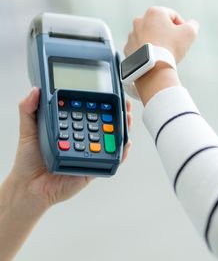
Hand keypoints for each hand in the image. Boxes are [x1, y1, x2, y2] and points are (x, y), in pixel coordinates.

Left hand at [10, 87, 132, 208]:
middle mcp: (82, 141)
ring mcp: (88, 154)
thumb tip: (34, 91)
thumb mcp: (28, 130)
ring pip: (110, 141)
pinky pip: (109, 161)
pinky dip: (120, 154)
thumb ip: (28, 109)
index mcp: (70, 129)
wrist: (28, 186)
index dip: (101, 103)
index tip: (109, 93)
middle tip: (124, 105)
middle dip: (118, 114)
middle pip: (104, 125)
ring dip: (122, 130)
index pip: (89, 113)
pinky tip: (124, 144)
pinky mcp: (91, 169)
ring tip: (127, 120)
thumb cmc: (28, 160)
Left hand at [124, 6, 198, 62]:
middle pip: (158, 25)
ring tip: (163, 52)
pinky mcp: (127, 48)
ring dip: (155, 41)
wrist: (153, 69)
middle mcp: (139, 20)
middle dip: (166, 32)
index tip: (183, 36)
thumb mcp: (190, 33)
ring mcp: (131, 34)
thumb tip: (191, 24)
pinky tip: (153, 57)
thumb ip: (192, 24)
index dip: (181, 25)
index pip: (172, 15)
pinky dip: (146, 50)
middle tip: (173, 44)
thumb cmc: (171, 48)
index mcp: (154, 12)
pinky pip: (139, 47)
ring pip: (148, 35)